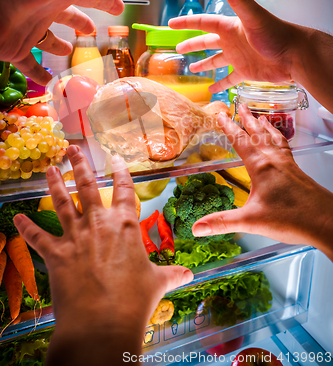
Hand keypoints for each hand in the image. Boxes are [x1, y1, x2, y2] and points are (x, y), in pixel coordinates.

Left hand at [0, 0, 161, 84]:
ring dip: (60, 47)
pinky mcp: (13, 46)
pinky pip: (30, 65)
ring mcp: (28, 25)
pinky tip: (50, 83)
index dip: (106, 0)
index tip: (119, 7)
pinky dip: (40, 76)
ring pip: (48, 40)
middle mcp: (45, 1)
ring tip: (71, 56)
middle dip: (82, 23)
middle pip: (68, 14)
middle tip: (93, 33)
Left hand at [13, 145, 191, 364]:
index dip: (120, 171)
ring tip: (48, 168)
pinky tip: (17, 218)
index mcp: (125, 225)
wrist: (102, 323)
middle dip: (79, 164)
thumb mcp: (156, 283)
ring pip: (62, 202)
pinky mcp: (56, 254)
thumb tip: (188, 274)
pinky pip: (38, 237)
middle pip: (87, 185)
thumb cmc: (134, 301)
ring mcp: (75, 237)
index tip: (115, 158)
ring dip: (54, 184)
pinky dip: (27, 227)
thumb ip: (171, 274)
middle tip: (71, 148)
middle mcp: (98, 223)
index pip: (125, 190)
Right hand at [169, 0, 306, 93]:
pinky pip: (228, 79)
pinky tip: (211, 89)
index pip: (203, 23)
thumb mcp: (252, 15)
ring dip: (204, 64)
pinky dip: (219, 84)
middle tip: (177, 48)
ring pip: (216, 60)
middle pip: (206, 42)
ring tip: (191, 67)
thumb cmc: (275, 34)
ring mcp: (238, 57)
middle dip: (192, 44)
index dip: (187, 23)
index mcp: (229, 27)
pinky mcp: (245, 72)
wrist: (294, 55)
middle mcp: (232, 41)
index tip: (171, 24)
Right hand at [192, 104, 332, 261]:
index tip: (221, 114)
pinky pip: (284, 146)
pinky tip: (278, 140)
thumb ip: (222, 223)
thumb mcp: (251, 222)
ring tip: (258, 116)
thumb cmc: (292, 219)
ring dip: (263, 124)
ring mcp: (287, 163)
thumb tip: (198, 228)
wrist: (325, 221)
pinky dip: (278, 137)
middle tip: (239, 105)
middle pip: (258, 133)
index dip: (229, 127)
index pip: (240, 141)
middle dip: (247, 119)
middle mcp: (274, 160)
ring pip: (272, 137)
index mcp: (261, 167)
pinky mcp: (296, 170)